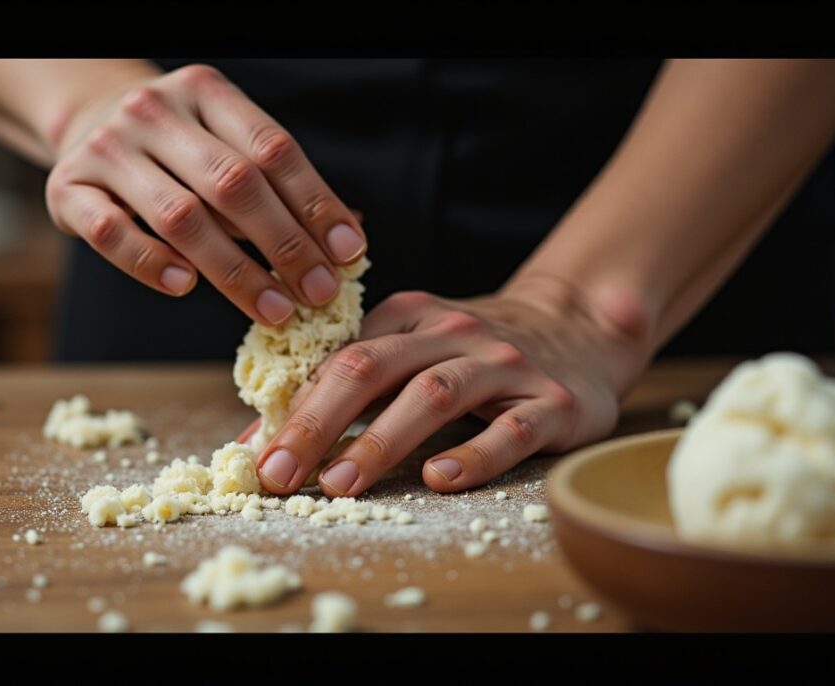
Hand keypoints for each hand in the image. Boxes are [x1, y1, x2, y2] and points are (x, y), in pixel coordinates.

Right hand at [44, 63, 367, 325]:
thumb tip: (349, 241)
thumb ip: (279, 188)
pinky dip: (152, 264)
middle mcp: (154, 111)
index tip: (349, 253)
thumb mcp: (227, 146)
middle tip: (319, 293)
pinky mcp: (67, 188)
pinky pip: (112, 234)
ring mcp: (107, 148)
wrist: (88, 125)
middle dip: (285, 246)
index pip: (271, 149)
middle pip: (233, 183)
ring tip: (274, 309)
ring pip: (181, 216)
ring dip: (235, 271)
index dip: (315, 204)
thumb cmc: (179, 151)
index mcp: (206, 92)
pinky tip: (186, 286)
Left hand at [252, 273, 652, 495]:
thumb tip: (269, 434)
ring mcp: (503, 366)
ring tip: (339, 483)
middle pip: (371, 369)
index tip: (254, 454)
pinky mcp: (551, 403)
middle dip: (317, 423)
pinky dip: (473, 455)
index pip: (337, 358)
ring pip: (433, 395)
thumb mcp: (414, 351)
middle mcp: (452, 332)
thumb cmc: (474, 354)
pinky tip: (439, 479)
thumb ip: (352, 383)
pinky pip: (510, 431)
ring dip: (379, 440)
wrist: (580, 329)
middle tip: (280, 472)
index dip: (291, 407)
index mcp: (409, 318)